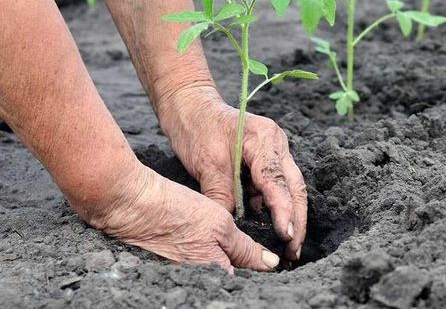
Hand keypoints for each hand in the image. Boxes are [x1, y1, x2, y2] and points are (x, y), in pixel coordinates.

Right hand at [83, 165, 280, 273]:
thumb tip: (271, 264)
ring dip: (227, 263)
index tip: (271, 260)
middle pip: (230, 280)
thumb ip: (246, 249)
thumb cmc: (177, 212)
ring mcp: (184, 276)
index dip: (260, 272)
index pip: (246, 281)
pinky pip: (198, 268)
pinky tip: (208, 244)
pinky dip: (208, 258)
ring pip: (215, 273)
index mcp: (214, 276)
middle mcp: (198, 282)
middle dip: (244, 268)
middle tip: (255, 252)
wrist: (131, 205)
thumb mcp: (221, 225)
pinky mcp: (172, 268)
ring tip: (229, 246)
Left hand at [158, 85, 306, 260]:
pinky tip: (271, 225)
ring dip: (290, 214)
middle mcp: (277, 143)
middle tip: (294, 250)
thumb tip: (231, 228)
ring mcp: (275, 149)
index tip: (286, 236)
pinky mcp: (267, 157)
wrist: (189, 105)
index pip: (278, 182)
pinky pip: (276, 184)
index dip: (284, 212)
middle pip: (295, 186)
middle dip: (297, 219)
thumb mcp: (206, 164)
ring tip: (288, 244)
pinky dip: (274, 205)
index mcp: (265, 139)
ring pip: (290, 187)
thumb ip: (222, 196)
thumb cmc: (196, 128)